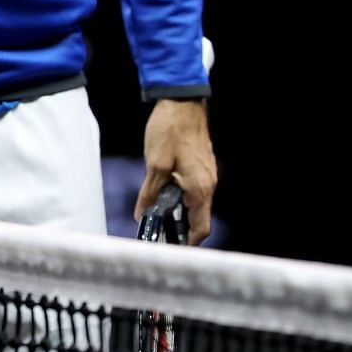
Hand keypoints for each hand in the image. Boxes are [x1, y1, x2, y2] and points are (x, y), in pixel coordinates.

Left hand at [135, 98, 217, 244]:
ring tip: (155, 214)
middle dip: (178, 228)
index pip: (199, 228)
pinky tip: (161, 192)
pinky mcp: (201, 166)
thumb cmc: (170, 131)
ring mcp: (206, 175)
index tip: (170, 248)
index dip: (186, 242)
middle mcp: (208, 184)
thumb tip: (142, 214)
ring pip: (194, 203)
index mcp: (200, 188)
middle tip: (156, 233)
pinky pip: (192, 189)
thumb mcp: (154, 164)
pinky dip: (179, 196)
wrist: (182, 103)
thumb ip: (149, 193)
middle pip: (197, 217)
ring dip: (177, 210)